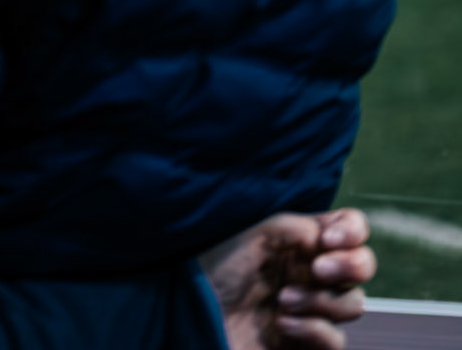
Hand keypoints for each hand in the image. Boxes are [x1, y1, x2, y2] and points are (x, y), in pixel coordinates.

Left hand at [202, 207, 375, 348]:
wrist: (201, 315)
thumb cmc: (222, 269)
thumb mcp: (253, 236)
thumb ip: (293, 228)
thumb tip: (325, 236)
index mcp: (304, 241)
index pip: (351, 227)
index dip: (351, 230)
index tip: (328, 238)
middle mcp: (316, 273)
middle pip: (364, 265)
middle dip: (350, 265)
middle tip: (318, 269)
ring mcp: (316, 309)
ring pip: (353, 304)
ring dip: (321, 300)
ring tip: (282, 300)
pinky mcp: (311, 343)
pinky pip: (335, 340)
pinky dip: (312, 330)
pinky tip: (282, 324)